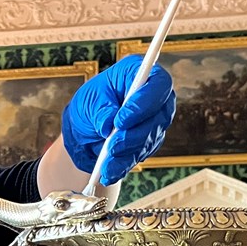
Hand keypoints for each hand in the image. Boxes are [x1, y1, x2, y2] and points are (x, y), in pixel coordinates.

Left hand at [61, 55, 175, 185]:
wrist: (88, 128)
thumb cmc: (91, 104)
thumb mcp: (89, 101)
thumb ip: (100, 111)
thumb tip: (108, 125)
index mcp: (139, 73)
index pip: (158, 84)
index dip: (144, 103)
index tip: (121, 121)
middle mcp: (153, 96)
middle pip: (158, 116)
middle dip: (134, 134)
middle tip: (112, 146)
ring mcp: (155, 119)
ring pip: (151, 138)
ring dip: (128, 153)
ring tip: (106, 165)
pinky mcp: (151, 140)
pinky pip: (143, 153)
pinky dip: (125, 164)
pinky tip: (110, 171)